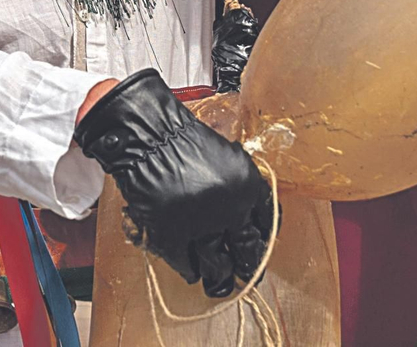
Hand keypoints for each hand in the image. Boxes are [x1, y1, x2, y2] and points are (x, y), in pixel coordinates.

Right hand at [73, 68, 271, 296]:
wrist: (147, 134)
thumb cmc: (184, 140)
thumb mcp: (229, 157)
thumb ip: (242, 188)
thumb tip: (247, 219)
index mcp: (249, 186)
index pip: (269, 224)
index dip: (264, 240)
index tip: (259, 246)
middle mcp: (231, 209)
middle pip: (248, 252)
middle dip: (246, 266)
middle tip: (244, 273)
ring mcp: (201, 225)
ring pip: (218, 266)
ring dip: (219, 277)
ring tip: (219, 282)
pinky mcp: (171, 236)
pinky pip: (186, 264)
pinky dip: (189, 269)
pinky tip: (191, 270)